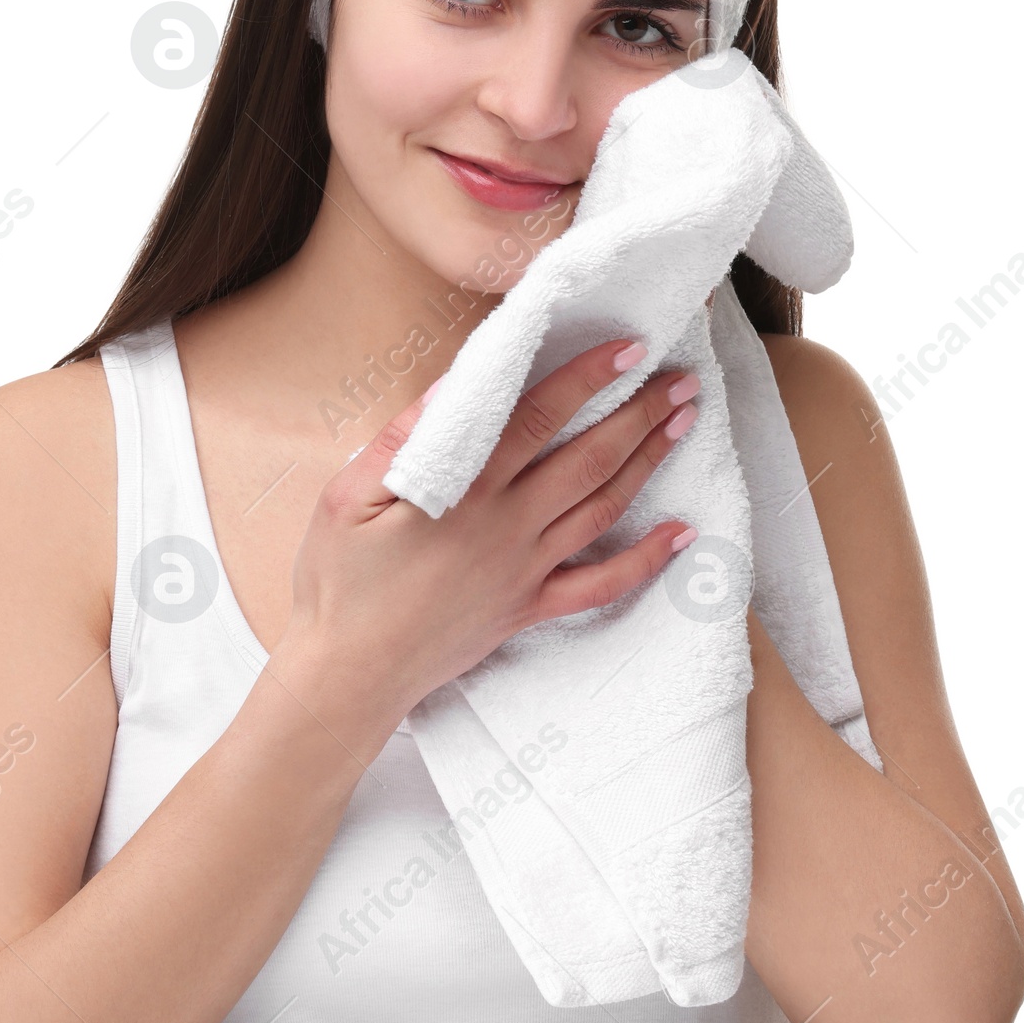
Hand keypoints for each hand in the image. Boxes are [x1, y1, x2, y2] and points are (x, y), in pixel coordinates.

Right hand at [276, 338, 699, 721]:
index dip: (587, 378)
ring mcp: (525, 570)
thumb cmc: (339, 582)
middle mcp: (508, 526)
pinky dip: (645, 561)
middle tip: (683, 378)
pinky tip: (681, 534)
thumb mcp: (345, 497)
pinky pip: (599, 585)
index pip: (538, 418)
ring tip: (684, 424)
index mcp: (464, 490)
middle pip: (589, 458)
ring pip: (603, 508)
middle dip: (640, 413)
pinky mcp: (527, 609)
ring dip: (649, 462)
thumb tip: (450, 389)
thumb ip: (400, 440)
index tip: (629, 348)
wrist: (349, 675)